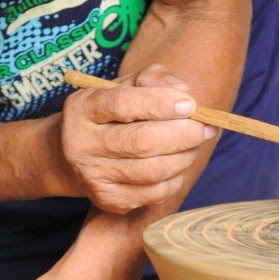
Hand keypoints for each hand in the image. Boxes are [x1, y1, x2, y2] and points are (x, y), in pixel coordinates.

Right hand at [59, 63, 215, 213]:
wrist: (74, 154)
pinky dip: (176, 177)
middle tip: (204, 128)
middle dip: (183, 134)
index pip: (122, 104)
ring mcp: (93, 176)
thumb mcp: (125, 85)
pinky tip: (178, 162)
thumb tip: (184, 93)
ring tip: (195, 143)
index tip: (190, 104)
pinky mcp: (109, 200)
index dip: (160, 103)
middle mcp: (81, 144)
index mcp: (83, 108)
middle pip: (142, 142)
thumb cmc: (111, 113)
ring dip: (185, 156)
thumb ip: (154, 79)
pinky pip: (155, 192)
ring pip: (153, 171)